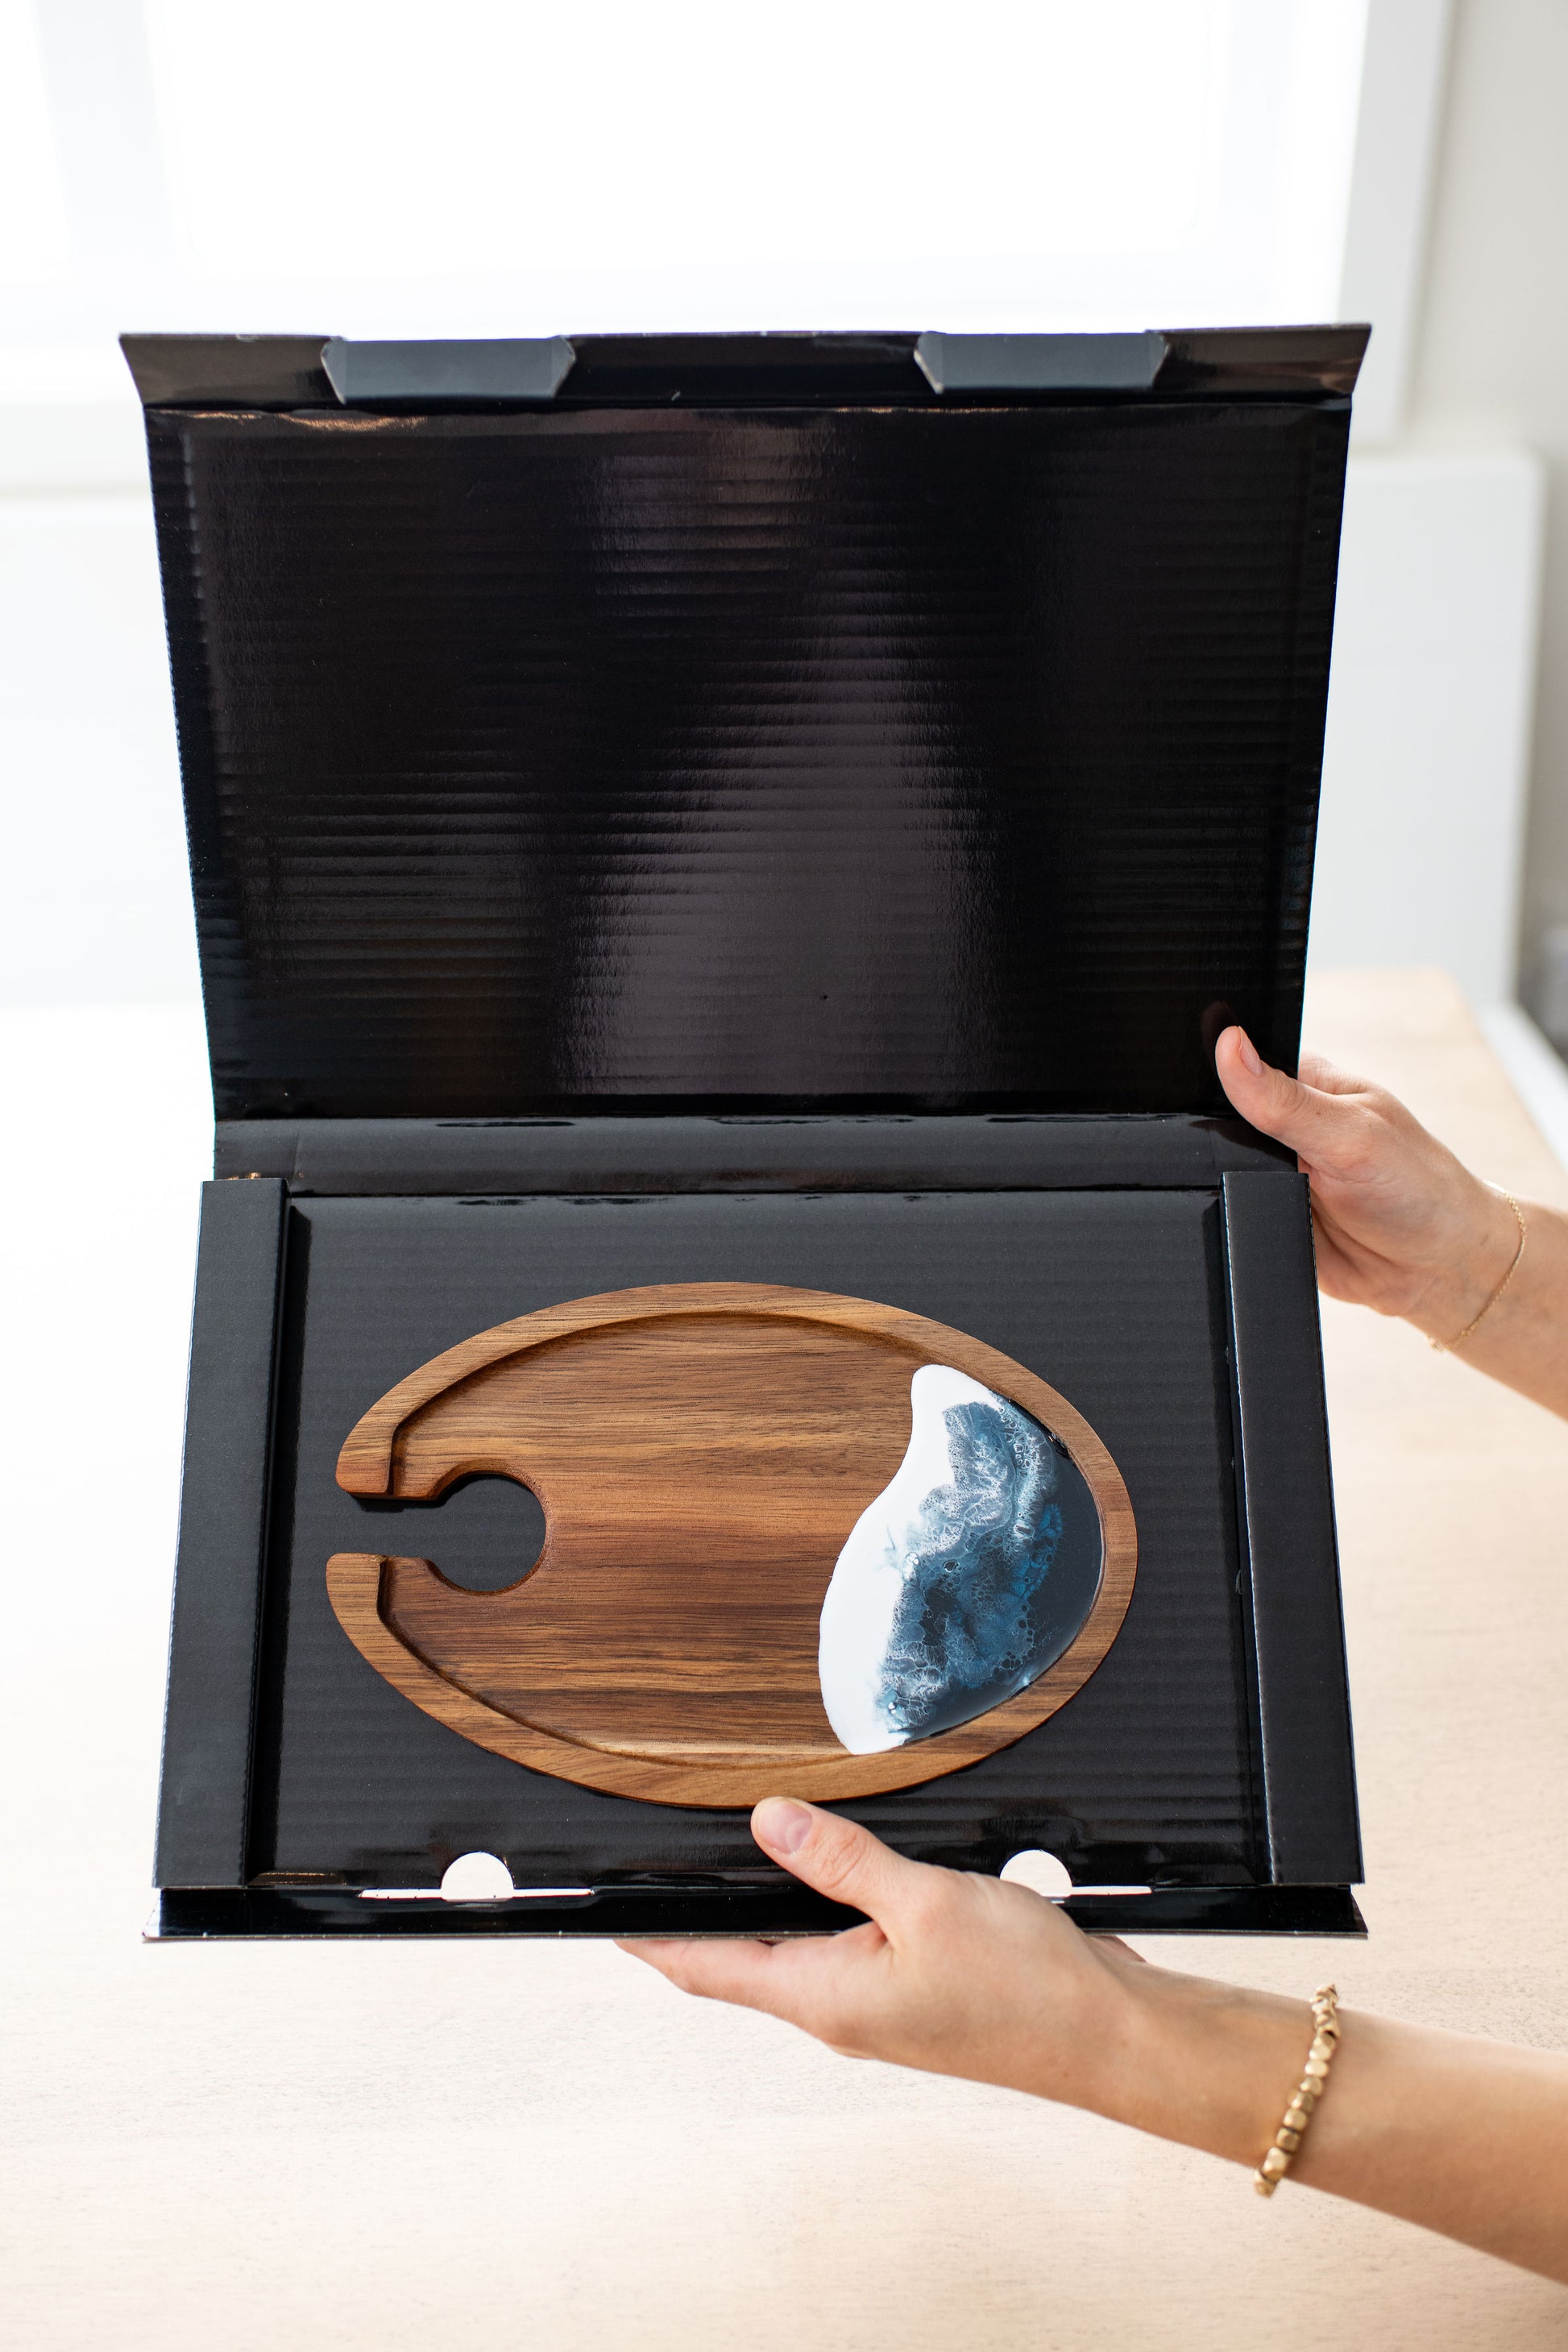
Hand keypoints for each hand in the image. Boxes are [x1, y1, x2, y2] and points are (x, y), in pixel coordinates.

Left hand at [620, 1797, 1142, 2105]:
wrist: (1113, 2037)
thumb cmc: (1028, 1989)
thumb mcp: (924, 1902)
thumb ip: (842, 1861)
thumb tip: (768, 1821)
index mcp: (826, 1998)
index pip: (707, 1967)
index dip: (651, 1936)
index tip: (606, 1908)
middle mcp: (842, 2010)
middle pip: (745, 1960)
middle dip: (702, 1913)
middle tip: (664, 1861)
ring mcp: (880, 2004)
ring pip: (800, 1949)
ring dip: (770, 1905)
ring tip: (739, 1851)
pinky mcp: (918, 1989)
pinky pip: (852, 1943)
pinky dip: (829, 1904)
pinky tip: (841, 1866)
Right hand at [1214, 1026, 1521, 1338]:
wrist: (1436, 1269)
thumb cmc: (1418, 1188)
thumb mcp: (1351, 1134)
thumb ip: (1285, 1100)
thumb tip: (1230, 1045)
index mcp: (1304, 1084)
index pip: (1239, 1060)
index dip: (1217, 1071)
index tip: (1205, 1089)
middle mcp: (1283, 1125)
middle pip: (1217, 1118)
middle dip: (1220, 1137)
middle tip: (1260, 1155)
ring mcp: (1272, 1171)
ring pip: (1215, 1167)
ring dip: (1226, 1180)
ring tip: (1269, 1190)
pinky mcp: (1265, 1214)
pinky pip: (1227, 1211)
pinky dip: (1232, 1216)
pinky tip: (1254, 1218)